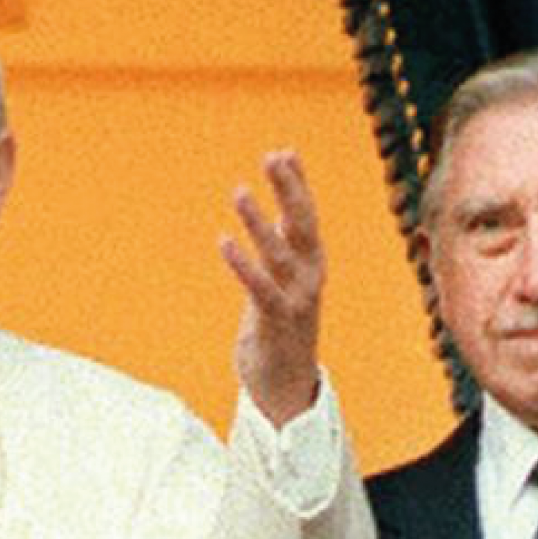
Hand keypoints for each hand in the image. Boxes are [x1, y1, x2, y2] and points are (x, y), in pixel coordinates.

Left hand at [219, 150, 324, 428]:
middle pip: (302, 226)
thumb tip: (284, 206)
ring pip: (280, 254)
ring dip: (259, 223)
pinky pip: (260, 289)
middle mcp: (311, 277)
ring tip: (240, 193)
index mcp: (312, 264)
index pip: (306, 216)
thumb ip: (285, 242)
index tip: (284, 151)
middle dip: (289, 190)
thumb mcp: (285, 278)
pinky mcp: (278, 323)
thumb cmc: (282, 326)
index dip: (297, 184)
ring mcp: (297, 301)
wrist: (287, 387)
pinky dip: (243, 265)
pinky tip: (225, 241)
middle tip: (272, 158)